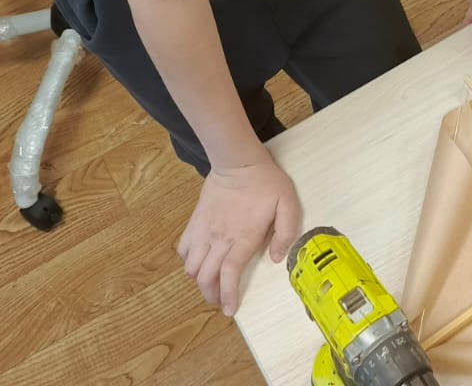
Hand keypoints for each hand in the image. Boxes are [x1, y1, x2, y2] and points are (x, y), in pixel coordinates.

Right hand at [176, 153, 300, 317]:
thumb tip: (276, 258)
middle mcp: (219, 238)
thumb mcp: (288, 204)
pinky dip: (188, 260)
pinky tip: (198, 260)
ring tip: (209, 283)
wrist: (238, 161)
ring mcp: (204, 230)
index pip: (228, 274)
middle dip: (211, 294)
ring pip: (191, 266)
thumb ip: (286, 232)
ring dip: (199, 279)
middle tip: (220, 300)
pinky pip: (184, 248)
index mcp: (242, 237)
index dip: (227, 296)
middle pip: (206, 276)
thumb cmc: (266, 182)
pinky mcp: (195, 221)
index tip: (229, 310)